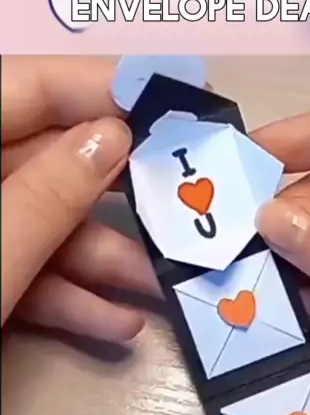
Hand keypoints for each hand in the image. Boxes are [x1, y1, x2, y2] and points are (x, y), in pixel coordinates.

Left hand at [1, 57, 157, 340]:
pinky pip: (20, 277)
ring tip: (161, 288)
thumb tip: (112, 136)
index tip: (169, 99)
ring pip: (35, 229)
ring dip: (100, 262)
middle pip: (39, 165)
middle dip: (112, 196)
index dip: (95, 88)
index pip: (20, 89)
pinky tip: (115, 326)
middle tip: (185, 206)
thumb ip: (46, 197)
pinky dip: (66, 302)